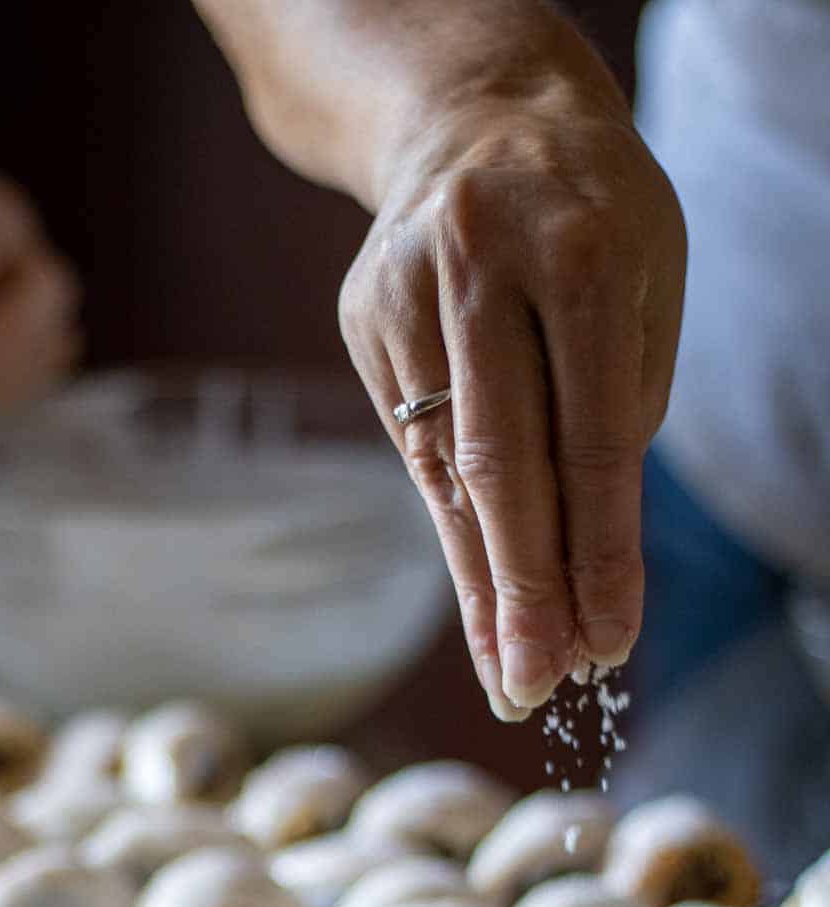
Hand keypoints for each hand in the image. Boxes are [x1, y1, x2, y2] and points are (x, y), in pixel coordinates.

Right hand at [338, 84, 686, 714]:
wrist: (472, 117)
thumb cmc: (590, 217)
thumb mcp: (644, 284)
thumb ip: (619, 408)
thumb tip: (591, 563)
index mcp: (577, 251)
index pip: (592, 436)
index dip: (600, 549)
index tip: (609, 641)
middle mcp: (479, 267)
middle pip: (498, 463)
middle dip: (522, 590)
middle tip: (536, 688)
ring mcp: (404, 296)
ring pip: (444, 471)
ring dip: (483, 583)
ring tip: (510, 675)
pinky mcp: (364, 324)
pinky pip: (416, 450)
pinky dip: (455, 532)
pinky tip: (482, 602)